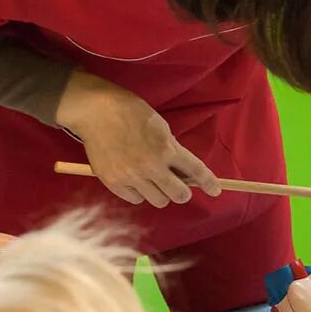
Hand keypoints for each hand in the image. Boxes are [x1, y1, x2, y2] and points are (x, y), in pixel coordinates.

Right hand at [55, 71, 220, 207]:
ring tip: (153, 181)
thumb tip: (183, 170)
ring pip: (158, 201)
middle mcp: (151, 167)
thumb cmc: (130, 111)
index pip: (196, 171)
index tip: (215, 190)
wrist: (95, 110)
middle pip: (179, 195)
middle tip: (178, 186)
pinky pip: (135, 199)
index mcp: (166, 149)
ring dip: (161, 193)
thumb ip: (172, 149)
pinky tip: (136, 181)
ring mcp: (131, 177)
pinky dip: (139, 193)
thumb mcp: (160, 126)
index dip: (209, 183)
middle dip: (182, 191)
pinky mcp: (113, 182)